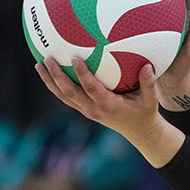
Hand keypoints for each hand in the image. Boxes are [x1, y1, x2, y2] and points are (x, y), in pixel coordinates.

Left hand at [36, 56, 184, 167]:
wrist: (138, 131)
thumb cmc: (145, 112)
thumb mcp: (151, 100)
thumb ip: (149, 83)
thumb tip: (148, 65)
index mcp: (108, 106)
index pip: (91, 89)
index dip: (82, 74)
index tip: (75, 58)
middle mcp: (94, 110)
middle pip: (70, 92)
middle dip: (57, 76)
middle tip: (47, 59)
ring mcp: (87, 111)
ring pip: (63, 96)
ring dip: (49, 81)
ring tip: (38, 64)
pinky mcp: (84, 110)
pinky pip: (66, 97)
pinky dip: (55, 85)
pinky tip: (48, 72)